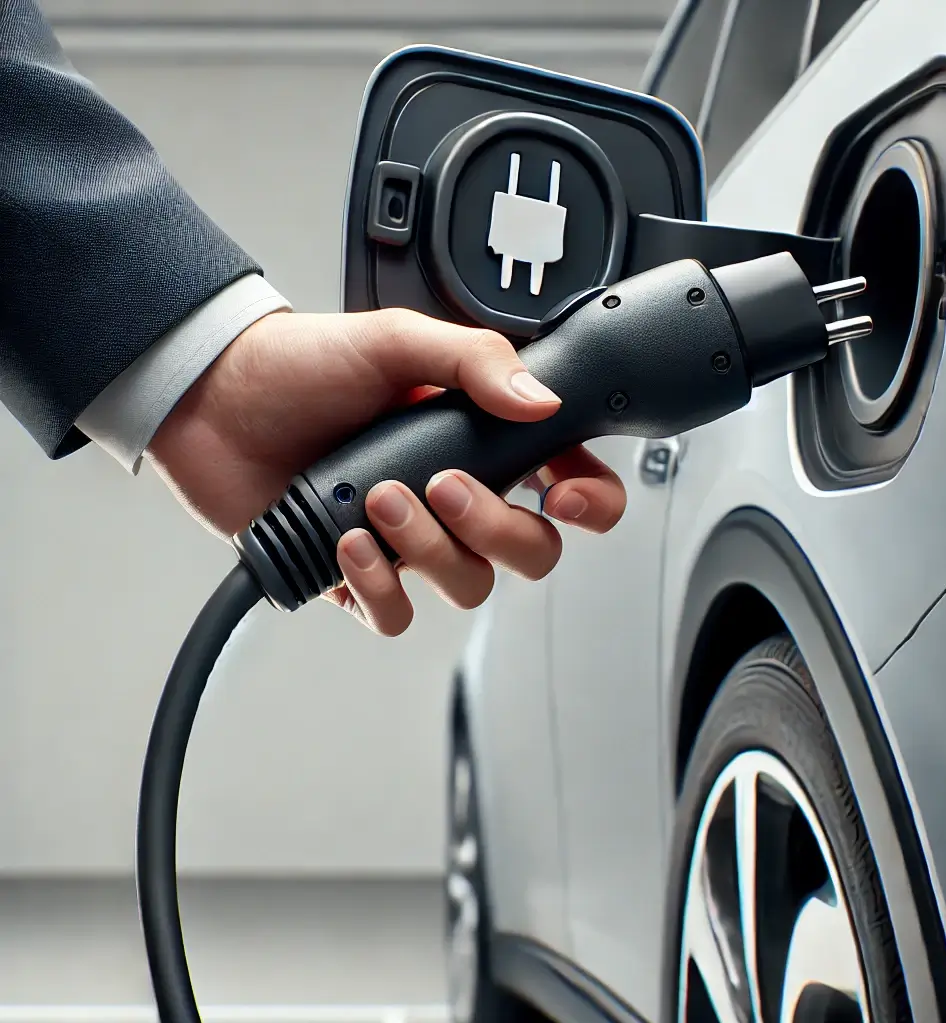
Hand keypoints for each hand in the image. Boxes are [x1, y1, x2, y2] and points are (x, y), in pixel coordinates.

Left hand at [147, 307, 626, 634]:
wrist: (214, 401)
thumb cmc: (303, 365)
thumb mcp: (395, 340)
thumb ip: (474, 361)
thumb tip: (540, 401)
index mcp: (482, 441)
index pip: (569, 483)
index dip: (588, 502)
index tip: (561, 495)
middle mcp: (455, 497)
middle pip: (530, 552)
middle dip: (497, 529)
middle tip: (445, 485)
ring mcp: (410, 541)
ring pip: (466, 586)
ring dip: (429, 550)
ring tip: (378, 502)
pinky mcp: (359, 575)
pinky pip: (395, 616)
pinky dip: (380, 588)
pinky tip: (350, 543)